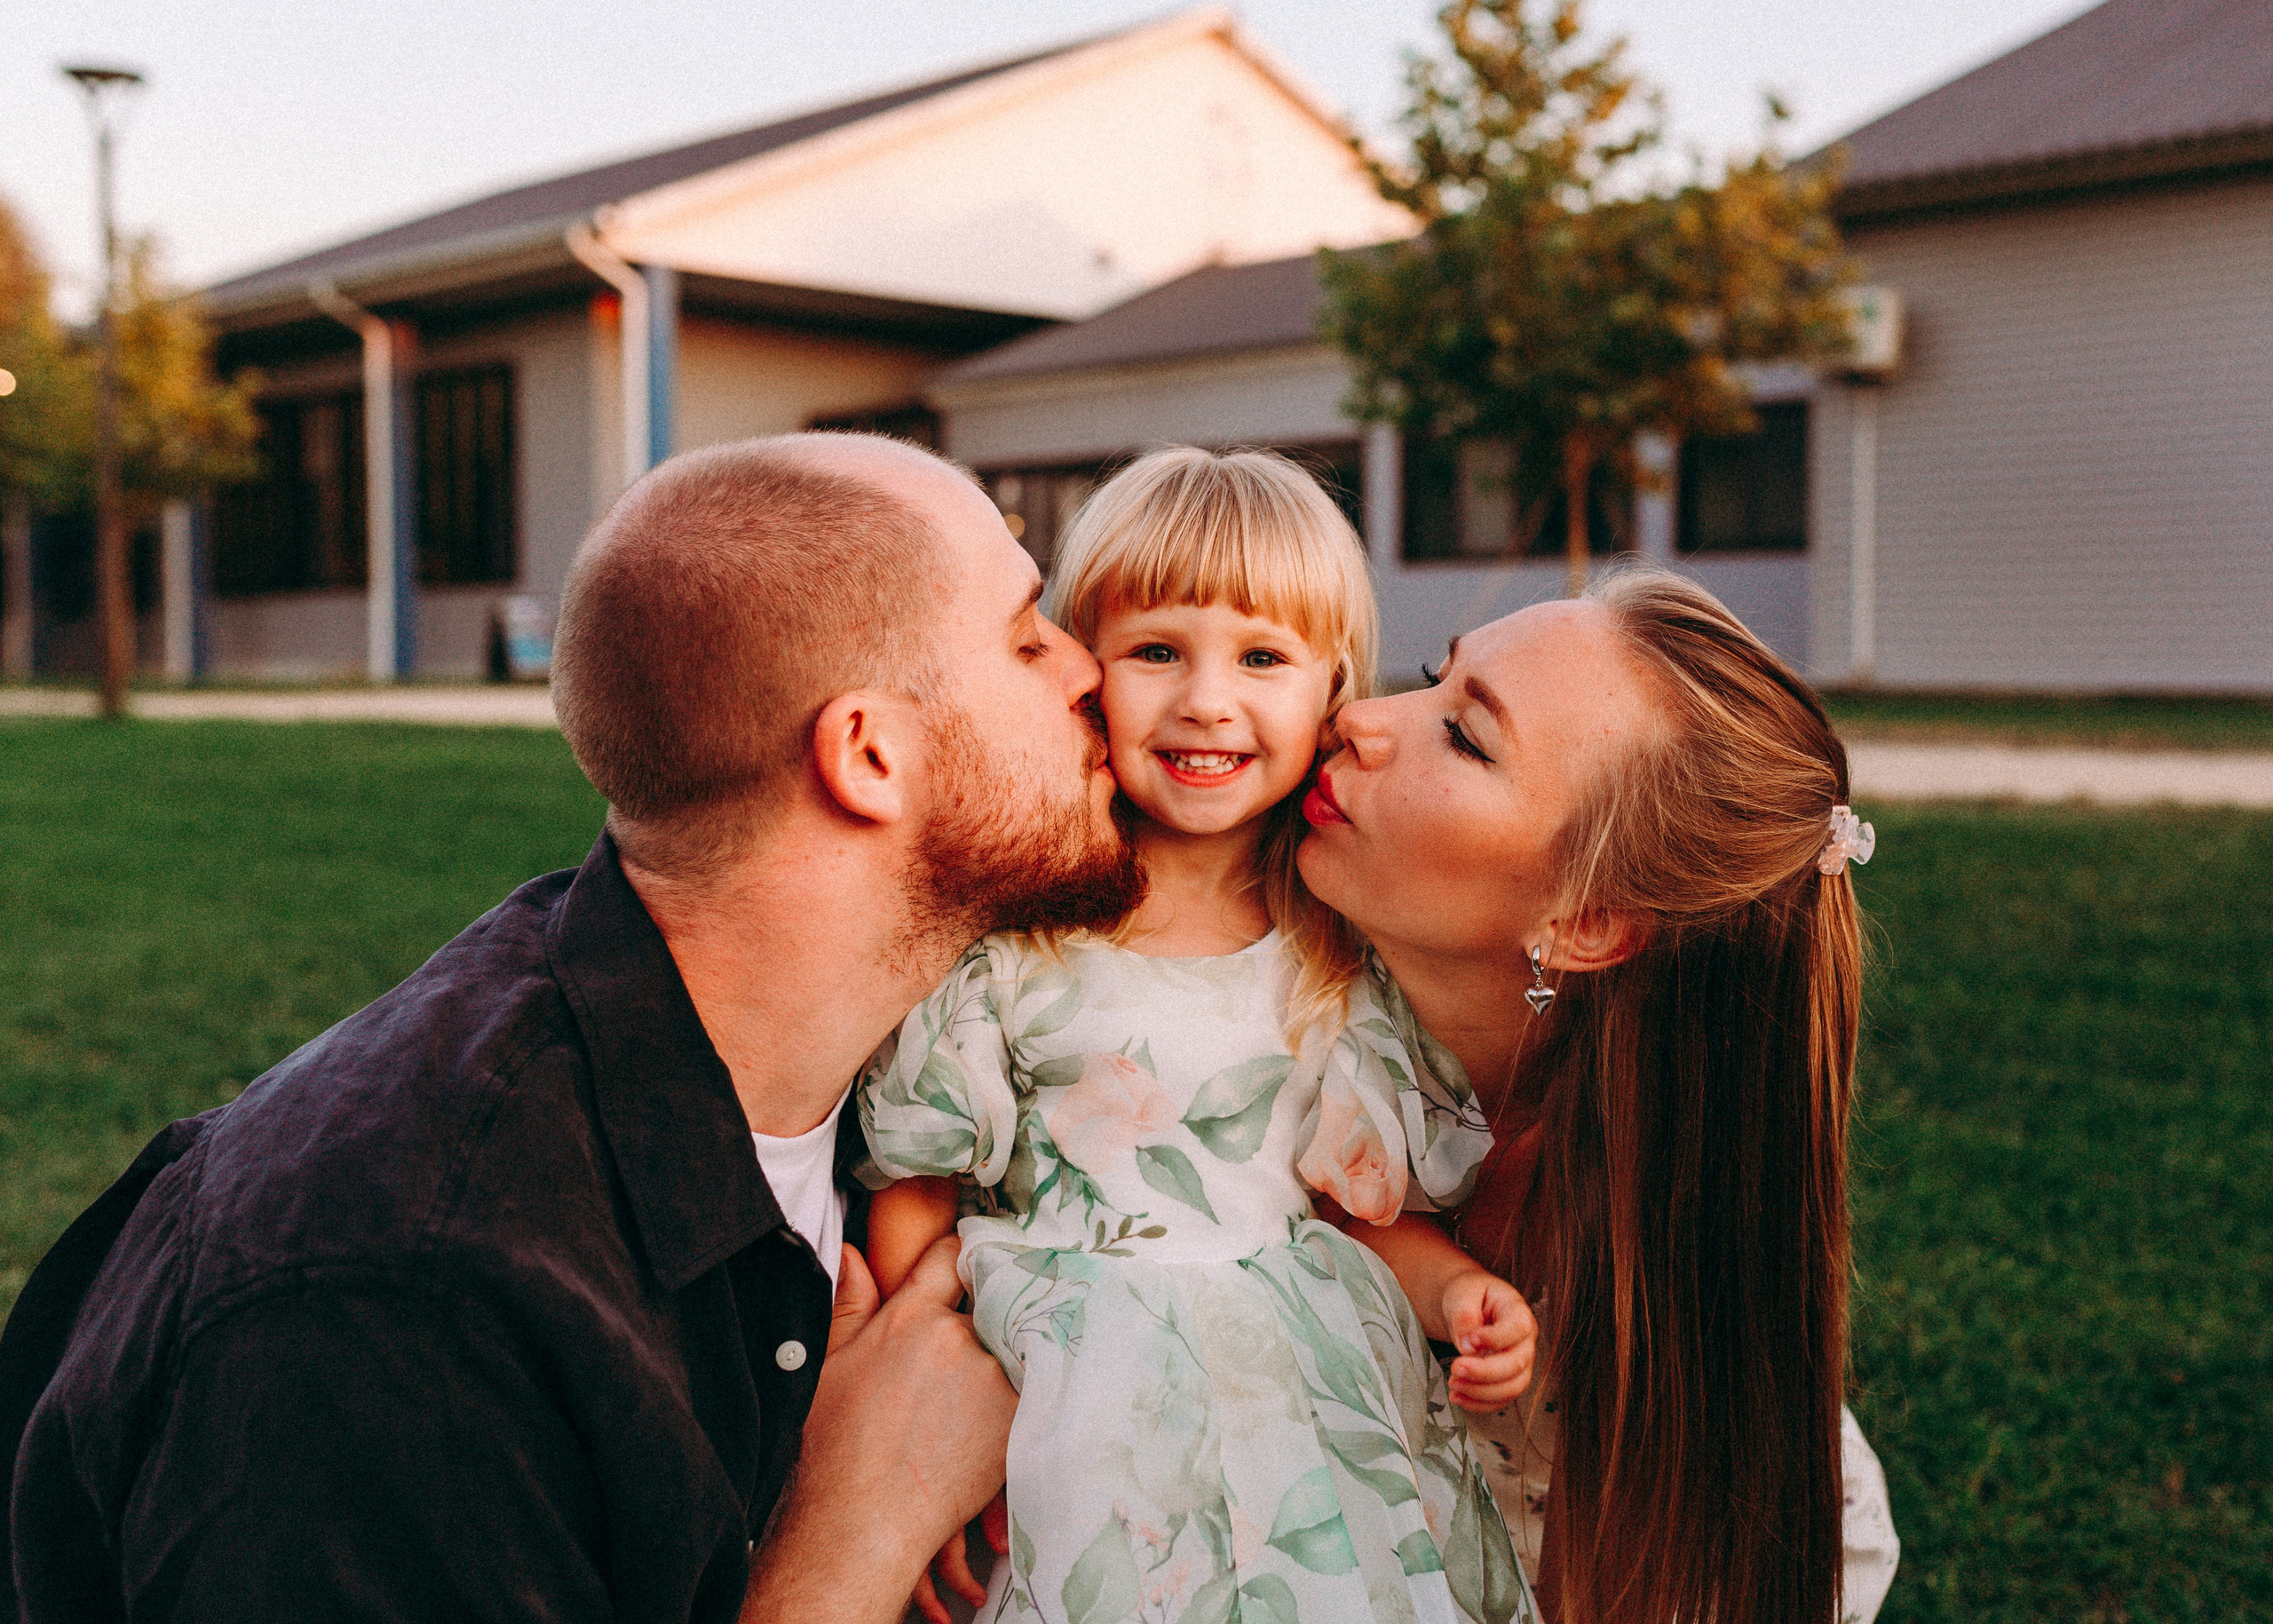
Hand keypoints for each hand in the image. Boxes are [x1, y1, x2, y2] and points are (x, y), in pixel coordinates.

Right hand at [745, 1237, 1015, 1622]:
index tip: (965, 1273)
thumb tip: (854, 1252)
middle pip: (989, 1302)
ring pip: (1012, 1345)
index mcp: (909, 1317)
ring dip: (1003, 1359)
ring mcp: (992, 1376)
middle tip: (970, 1347)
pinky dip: (1021, 1391)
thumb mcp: (832, 1367)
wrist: (867, 1523)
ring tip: (976, 1394)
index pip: (950, 1257)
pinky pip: (1031, 1383)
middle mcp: (956, 1338)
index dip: (958, 1261)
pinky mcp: (1018, 1413)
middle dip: (981, 1317)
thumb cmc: (839, 1450)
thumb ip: (851, 1305)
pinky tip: (992, 1416)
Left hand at [1440, 1268, 1535, 1412]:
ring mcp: (1520, 1363)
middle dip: (1485, 1372)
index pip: (1518, 1328)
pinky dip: (1479, 1404)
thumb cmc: (1469, 1295)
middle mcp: (1525, 1341)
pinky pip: (1501, 1400)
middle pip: (1517, 1364)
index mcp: (1518, 1312)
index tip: (1470, 1340)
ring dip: (1481, 1393)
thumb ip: (1465, 1316)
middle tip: (1455, 1368)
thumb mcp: (1462, 1294)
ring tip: (1453, 1384)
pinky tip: (1457, 1397)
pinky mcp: (1508, 1381)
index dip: (1496, 1339)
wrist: (1468, 1306)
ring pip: (1512, 1388)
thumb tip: (1468, 1347)